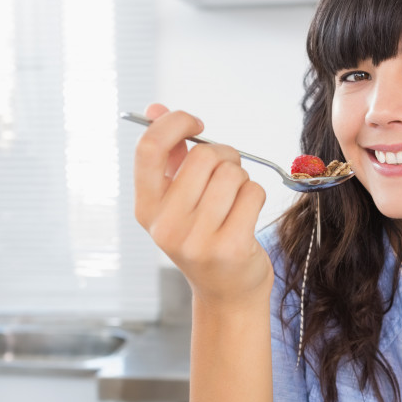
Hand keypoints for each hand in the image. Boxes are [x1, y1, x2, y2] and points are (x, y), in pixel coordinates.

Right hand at [132, 103, 271, 305]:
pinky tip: (247, 214)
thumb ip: (168, 155)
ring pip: (231, 173)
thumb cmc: (203, 237)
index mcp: (146, 208)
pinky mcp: (230, 248)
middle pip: (203, 156)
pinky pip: (252, 193)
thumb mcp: (177, 201)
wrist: (226, 293)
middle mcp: (166, 226)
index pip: (150, 149)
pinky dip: (255, 195)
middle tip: (228, 171)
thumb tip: (155, 109)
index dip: (176, 123)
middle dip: (224, 155)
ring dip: (241, 178)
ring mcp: (197, 240)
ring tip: (235, 198)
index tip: (196, 125)